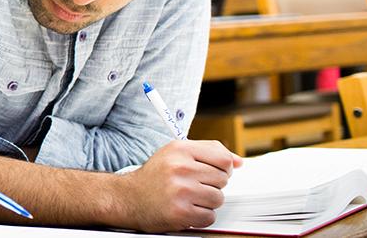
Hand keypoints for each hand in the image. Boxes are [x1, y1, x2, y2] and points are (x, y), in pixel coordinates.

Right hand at [117, 140, 242, 231]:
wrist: (128, 198)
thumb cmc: (155, 176)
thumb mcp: (177, 154)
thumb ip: (209, 152)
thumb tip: (239, 162)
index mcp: (180, 149)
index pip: (224, 159)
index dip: (223, 168)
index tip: (212, 173)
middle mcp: (179, 168)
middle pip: (223, 180)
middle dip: (211, 185)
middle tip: (192, 186)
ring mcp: (180, 191)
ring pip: (218, 199)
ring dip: (206, 202)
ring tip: (188, 198)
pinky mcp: (180, 213)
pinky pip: (209, 217)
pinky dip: (199, 217)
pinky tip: (185, 209)